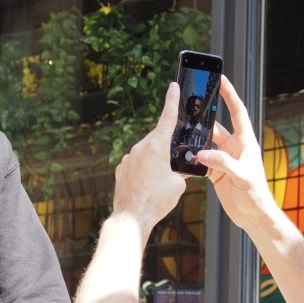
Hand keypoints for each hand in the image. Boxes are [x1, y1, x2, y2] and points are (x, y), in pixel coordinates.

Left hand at [111, 82, 187, 229]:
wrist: (132, 216)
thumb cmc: (157, 200)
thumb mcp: (178, 184)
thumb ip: (181, 170)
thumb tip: (181, 168)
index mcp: (157, 147)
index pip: (167, 118)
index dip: (171, 100)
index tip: (173, 86)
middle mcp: (140, 148)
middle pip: (158, 139)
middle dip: (167, 147)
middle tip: (175, 163)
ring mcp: (128, 158)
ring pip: (147, 152)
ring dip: (156, 161)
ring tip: (160, 181)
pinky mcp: (122, 168)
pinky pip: (137, 163)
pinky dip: (145, 170)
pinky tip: (148, 185)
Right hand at [196, 77, 288, 235]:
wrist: (252, 216)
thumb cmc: (256, 195)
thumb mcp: (242, 176)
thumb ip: (222, 163)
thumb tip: (202, 154)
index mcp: (246, 141)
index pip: (237, 112)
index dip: (230, 94)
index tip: (221, 79)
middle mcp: (234, 147)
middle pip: (216, 125)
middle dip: (203, 115)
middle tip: (189, 102)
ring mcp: (223, 158)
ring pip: (205, 142)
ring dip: (194, 138)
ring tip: (180, 129)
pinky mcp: (214, 171)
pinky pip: (200, 158)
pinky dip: (191, 156)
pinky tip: (181, 154)